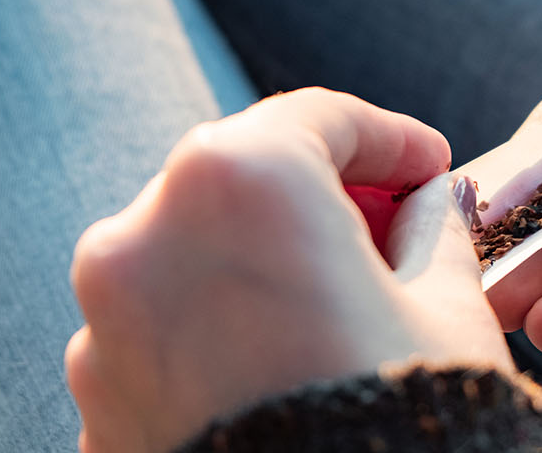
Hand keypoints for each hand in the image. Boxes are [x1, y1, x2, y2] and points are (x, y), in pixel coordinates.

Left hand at [64, 88, 510, 451]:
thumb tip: (432, 211)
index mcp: (240, 180)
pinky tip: (276, 377)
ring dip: (253, 272)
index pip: (320, 119)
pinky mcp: (93, 399)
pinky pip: (161, 342)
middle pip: (241, 181)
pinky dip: (213, 343)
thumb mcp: (448, 317)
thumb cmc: (397, 426)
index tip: (427, 169)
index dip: (389, 139)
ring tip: (327, 321)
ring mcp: (102, 322)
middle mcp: (145, 233)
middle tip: (386, 234)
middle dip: (314, 201)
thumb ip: (434, 237)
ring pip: (189, 263)